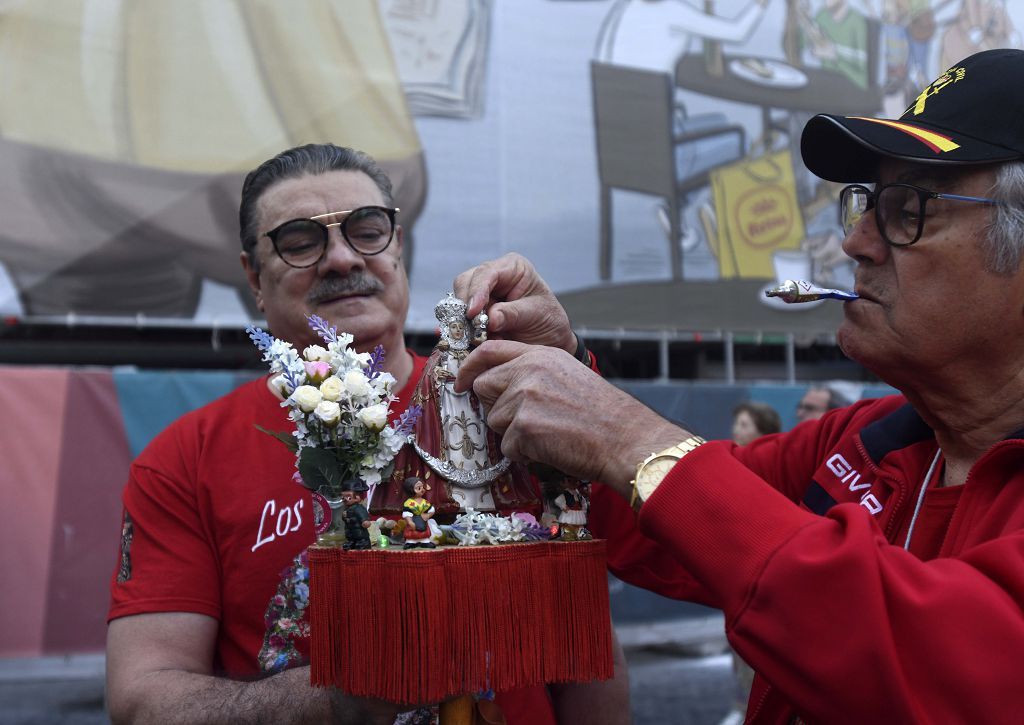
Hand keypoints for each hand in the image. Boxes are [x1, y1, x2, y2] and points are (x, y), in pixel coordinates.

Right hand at [453, 253, 576, 353]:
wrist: (548, 342)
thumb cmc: (548, 322)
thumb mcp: (536, 316)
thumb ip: (512, 314)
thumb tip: (490, 318)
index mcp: (513, 267)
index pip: (487, 272)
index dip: (477, 291)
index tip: (473, 312)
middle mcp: (493, 276)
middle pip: (465, 283)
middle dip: (466, 307)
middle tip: (471, 329)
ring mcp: (481, 294)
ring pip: (457, 301)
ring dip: (464, 322)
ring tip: (480, 338)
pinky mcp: (473, 312)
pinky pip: (458, 319)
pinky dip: (463, 331)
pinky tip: (474, 342)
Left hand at [456, 340, 686, 492]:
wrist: (623, 437)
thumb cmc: (600, 412)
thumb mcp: (565, 373)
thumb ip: (531, 372)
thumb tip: (496, 385)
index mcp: (538, 355)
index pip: (488, 352)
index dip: (469, 367)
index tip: (460, 381)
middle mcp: (528, 371)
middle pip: (483, 388)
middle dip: (497, 407)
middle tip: (526, 419)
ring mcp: (523, 398)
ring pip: (495, 420)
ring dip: (515, 434)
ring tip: (548, 433)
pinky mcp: (523, 427)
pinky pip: (508, 447)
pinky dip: (525, 454)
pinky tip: (551, 447)